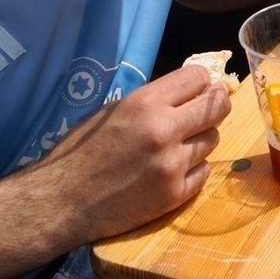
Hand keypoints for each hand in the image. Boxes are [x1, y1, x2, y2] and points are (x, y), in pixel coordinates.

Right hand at [34, 66, 227, 242]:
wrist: (61, 201)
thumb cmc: (82, 151)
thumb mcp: (113, 111)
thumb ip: (153, 101)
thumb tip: (192, 92)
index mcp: (145, 103)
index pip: (200, 77)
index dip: (201, 84)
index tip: (198, 92)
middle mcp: (163, 130)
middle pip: (219, 106)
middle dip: (213, 108)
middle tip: (201, 117)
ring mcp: (172, 164)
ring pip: (213, 140)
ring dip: (199, 141)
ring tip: (175, 149)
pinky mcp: (174, 194)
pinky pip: (204, 172)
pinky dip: (192, 171)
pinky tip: (171, 172)